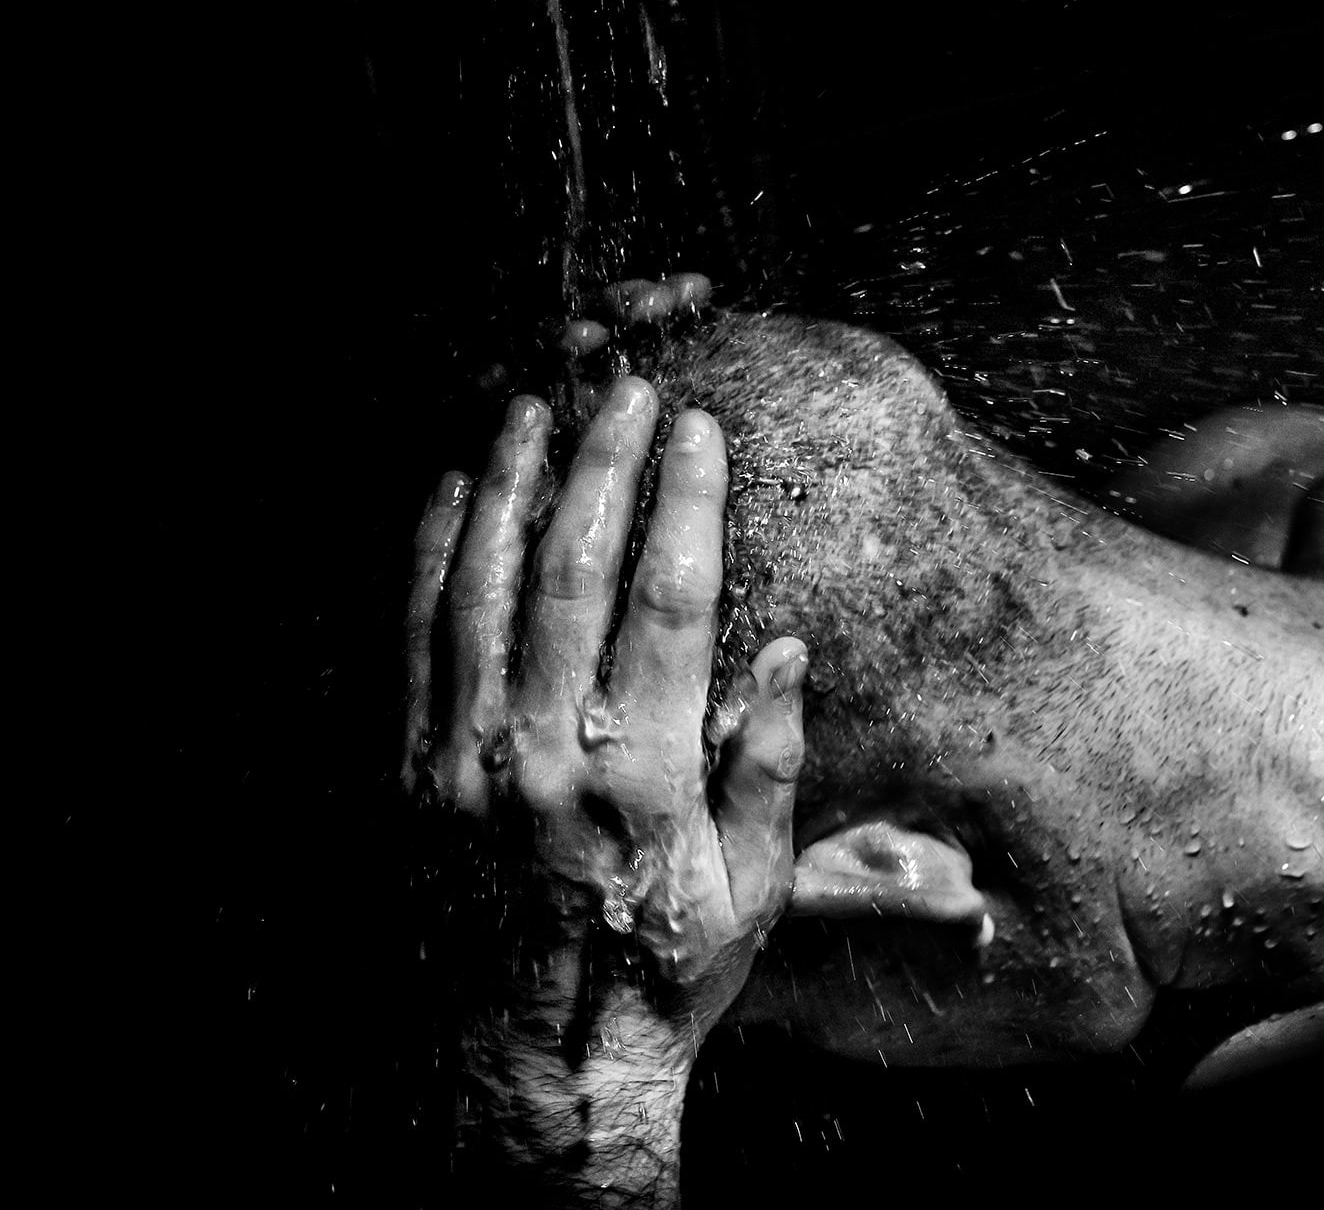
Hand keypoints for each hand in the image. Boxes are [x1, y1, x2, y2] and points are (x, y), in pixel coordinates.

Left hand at [403, 373, 805, 1057]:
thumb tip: (782, 651)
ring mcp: (467, 762)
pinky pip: (416, 640)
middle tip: (627, 388)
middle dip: (603, 464)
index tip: (699, 428)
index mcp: (646, 778)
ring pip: (485, 589)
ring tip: (535, 405)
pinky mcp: (411, 775)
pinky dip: (433, 556)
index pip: (670, 603)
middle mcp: (549, 755)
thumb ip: (767, 768)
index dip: (686, 501)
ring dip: (513, 485)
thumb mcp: (751, 894)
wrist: (533, 1066)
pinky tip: (455, 493)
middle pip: (574, 572)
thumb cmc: (659, 976)